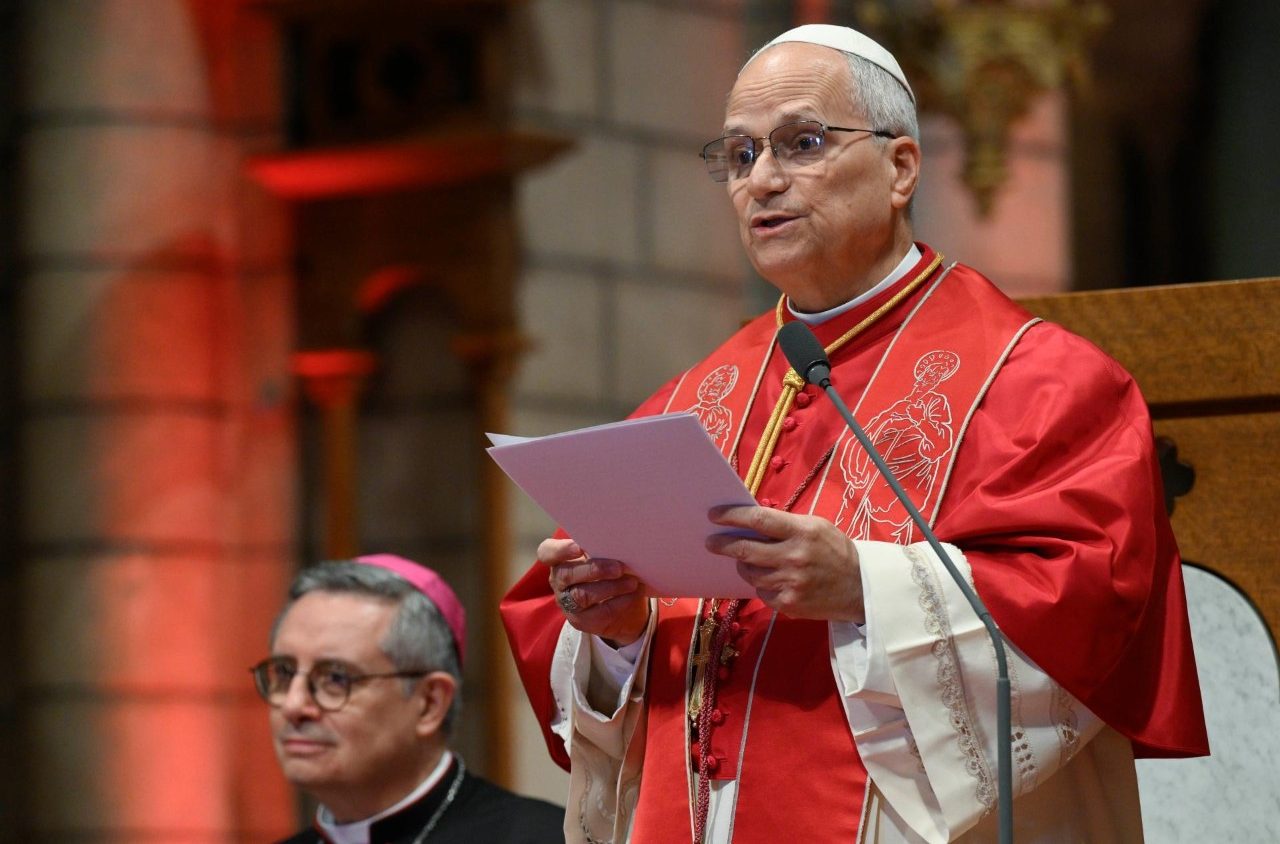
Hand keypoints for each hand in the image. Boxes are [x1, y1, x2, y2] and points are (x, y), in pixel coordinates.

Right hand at [540, 537, 649, 645]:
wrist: (624, 606)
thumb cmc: (611, 571)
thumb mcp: (605, 557)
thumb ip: (604, 550)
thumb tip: (621, 543)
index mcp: (559, 560)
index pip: (547, 552)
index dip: (560, 549)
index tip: (579, 546)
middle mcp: (559, 581)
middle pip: (566, 574)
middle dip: (594, 569)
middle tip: (618, 568)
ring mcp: (567, 603)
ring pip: (582, 595)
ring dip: (610, 587)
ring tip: (632, 582)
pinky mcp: (581, 621)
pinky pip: (599, 612)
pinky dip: (619, 602)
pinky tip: (633, 594)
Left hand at [705, 506, 864, 622]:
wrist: (861, 588)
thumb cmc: (835, 551)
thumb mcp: (816, 527)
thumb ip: (785, 525)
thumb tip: (750, 522)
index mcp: (802, 532)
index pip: (758, 520)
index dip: (732, 516)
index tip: (714, 515)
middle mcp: (794, 558)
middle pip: (746, 550)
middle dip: (722, 544)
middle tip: (711, 542)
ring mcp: (790, 583)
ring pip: (750, 573)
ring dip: (743, 565)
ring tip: (746, 560)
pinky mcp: (788, 604)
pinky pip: (761, 591)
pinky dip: (761, 584)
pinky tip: (770, 578)